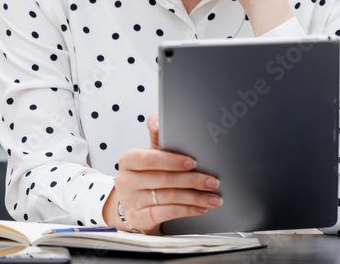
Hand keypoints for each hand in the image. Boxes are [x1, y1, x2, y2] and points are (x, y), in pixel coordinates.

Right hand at [104, 112, 220, 233]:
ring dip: (196, 198)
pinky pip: (167, 213)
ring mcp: (131, 201)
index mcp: (128, 160)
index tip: (193, 162)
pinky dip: (187, 210)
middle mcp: (126, 180)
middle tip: (213, 181)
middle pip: (164, 179)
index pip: (148, 158)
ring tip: (213, 197)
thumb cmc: (146, 173)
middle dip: (193, 180)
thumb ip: (157, 134)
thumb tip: (158, 121)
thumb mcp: (150, 152)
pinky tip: (200, 208)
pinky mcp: (138, 218)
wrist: (133, 202)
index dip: (171, 160)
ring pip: (170, 198)